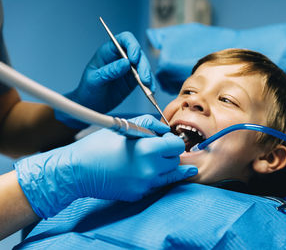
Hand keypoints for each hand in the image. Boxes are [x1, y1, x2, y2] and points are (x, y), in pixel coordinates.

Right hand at [14, 115, 196, 218]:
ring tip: (161, 160)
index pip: (177, 145)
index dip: (171, 139)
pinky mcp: (138, 194)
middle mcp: (150, 170)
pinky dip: (153, 177)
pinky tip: (145, 171)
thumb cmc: (98, 145)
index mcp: (149, 150)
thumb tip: (166, 129)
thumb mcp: (125, 126)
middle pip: (175, 161)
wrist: (77, 171)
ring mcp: (145, 185)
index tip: (163, 138)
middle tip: (156, 148)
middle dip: (169, 153)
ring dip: (166, 166)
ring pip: (169, 175)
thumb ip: (150, 124)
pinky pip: (155, 185)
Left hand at [55, 31, 153, 127]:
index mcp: (108, 51)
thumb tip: (126, 63)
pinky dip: (149, 84)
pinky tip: (150, 90)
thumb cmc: (88, 89)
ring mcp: (128, 69)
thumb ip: (109, 71)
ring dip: (148, 76)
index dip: (132, 45)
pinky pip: (145, 79)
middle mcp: (120, 57)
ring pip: (143, 66)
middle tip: (144, 79)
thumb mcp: (94, 80)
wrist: (90, 105)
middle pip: (138, 54)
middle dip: (143, 65)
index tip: (134, 58)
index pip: (124, 40)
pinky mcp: (133, 80)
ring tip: (148, 87)